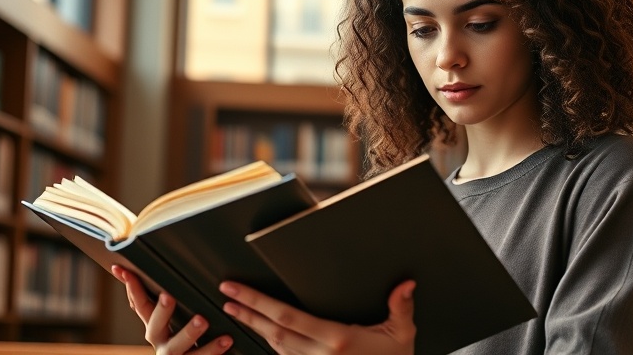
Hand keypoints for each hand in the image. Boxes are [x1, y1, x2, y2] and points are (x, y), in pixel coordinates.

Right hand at [113, 265, 233, 354]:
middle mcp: (162, 344)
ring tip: (203, 320)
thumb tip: (176, 264)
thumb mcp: (178, 324)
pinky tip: (226, 339)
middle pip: (154, 328)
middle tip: (168, 296)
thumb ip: (174, 305)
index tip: (122, 269)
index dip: (132, 288)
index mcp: (157, 330)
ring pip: (177, 347)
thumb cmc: (189, 344)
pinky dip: (214, 350)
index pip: (140, 306)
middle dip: (161, 311)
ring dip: (189, 332)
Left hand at [219, 279, 416, 354]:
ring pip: (276, 348)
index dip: (257, 303)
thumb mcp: (403, 334)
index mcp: (337, 339)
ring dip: (255, 329)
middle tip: (227, 297)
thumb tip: (406, 284)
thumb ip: (401, 307)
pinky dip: (272, 346)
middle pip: (273, 331)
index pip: (287, 317)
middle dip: (247, 313)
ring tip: (237, 312)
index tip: (237, 292)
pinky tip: (263, 334)